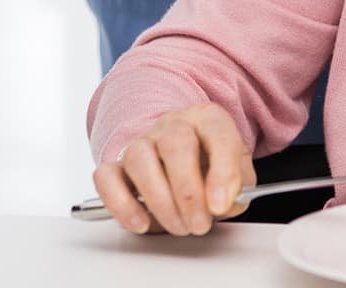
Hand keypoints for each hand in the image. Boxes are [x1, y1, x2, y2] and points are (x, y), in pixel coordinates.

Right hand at [91, 102, 254, 235]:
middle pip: (175, 143)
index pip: (217, 132)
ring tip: (178, 226)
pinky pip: (106, 177)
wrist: (182, 160)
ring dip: (159, 200)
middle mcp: (172, 125)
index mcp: (207, 119)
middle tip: (199, 224)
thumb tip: (225, 203)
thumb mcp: (239, 173)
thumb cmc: (211, 166)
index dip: (221, 171)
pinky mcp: (116, 165)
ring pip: (139, 158)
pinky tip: (141, 222)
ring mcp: (142, 142)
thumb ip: (239, 187)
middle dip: (188, 192)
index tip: (221, 205)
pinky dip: (121, 203)